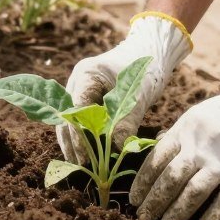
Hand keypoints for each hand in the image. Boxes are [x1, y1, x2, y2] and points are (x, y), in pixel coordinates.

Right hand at [56, 11, 191, 164]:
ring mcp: (80, 88)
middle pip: (66, 117)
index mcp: (86, 75)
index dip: (77, 137)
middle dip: (71, 143)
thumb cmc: (147, 68)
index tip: (85, 159)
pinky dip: (83, 136)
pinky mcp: (88, 97)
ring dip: (74, 143)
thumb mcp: (138, 96)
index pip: (74, 110)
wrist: (153, 51)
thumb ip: (125, 124)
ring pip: (70, 120)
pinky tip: (88, 154)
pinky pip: (80, 120)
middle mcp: (77, 81)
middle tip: (79, 168)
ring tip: (80, 166)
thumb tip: (113, 153)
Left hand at [128, 63, 219, 219]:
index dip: (143, 182)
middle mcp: (200, 145)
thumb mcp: (196, 116)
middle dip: (154, 201)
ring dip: (176, 213)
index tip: (134, 200)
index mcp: (185, 129)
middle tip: (144, 219)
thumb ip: (178, 136)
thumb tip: (156, 152)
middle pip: (171, 178)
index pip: (157, 158)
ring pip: (193, 192)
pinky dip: (211, 217)